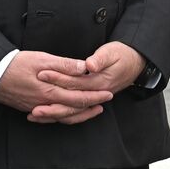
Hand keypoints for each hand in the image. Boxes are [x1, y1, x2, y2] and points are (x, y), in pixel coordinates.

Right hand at [0, 50, 110, 124]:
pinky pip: (50, 118)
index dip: (95, 96)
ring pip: (63, 116)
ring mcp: (37, 108)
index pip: (79, 97)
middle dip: (91, 106)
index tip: (108, 94)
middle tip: (105, 102)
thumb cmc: (16, 64)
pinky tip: (67, 114)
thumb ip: (65, 65)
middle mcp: (45, 104)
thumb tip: (85, 68)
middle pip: (73, 109)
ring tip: (92, 110)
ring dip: (79, 114)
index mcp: (51, 92)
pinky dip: (62, 117)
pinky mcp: (29, 108)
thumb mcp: (42, 59)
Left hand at [30, 41, 145, 122]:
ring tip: (35, 115)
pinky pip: (74, 112)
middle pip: (71, 102)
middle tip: (33, 107)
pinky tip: (46, 116)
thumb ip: (100, 59)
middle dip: (51, 105)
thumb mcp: (112, 52)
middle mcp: (96, 93)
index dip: (58, 79)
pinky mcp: (90, 100)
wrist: (135, 64)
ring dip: (53, 114)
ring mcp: (93, 99)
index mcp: (100, 82)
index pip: (75, 82)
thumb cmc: (122, 55)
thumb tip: (89, 65)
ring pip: (71, 111)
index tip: (42, 74)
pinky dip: (60, 115)